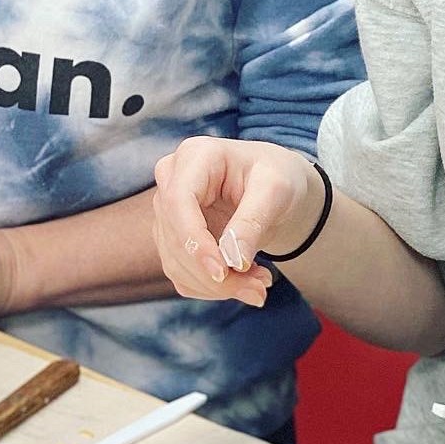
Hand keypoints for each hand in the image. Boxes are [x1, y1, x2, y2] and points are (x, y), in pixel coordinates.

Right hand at [151, 138, 321, 307]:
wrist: (274, 187)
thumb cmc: (276, 176)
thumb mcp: (276, 189)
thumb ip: (252, 221)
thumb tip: (234, 261)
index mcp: (195, 156)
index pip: (178, 201)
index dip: (195, 241)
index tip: (223, 272)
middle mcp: (172, 180)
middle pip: (175, 237)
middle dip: (215, 273)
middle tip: (260, 287)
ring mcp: (168, 211)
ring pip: (177, 263)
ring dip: (217, 286)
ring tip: (260, 284)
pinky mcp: (172, 238)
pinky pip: (183, 274)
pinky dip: (213, 288)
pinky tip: (245, 281)